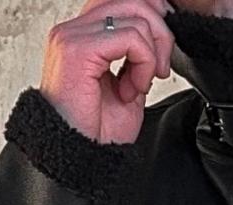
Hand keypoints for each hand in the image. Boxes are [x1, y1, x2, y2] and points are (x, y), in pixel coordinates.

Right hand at [39, 0, 173, 145]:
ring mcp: (72, 36)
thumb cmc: (97, 134)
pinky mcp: (78, 49)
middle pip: (132, 0)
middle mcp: (73, 30)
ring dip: (150, 54)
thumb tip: (160, 30)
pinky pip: (130, 37)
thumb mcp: (127, 84)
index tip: (159, 57)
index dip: (151, 19)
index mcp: (82, 35)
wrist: (78, 161)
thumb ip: (138, 54)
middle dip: (159, 33)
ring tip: (138, 86)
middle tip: (159, 71)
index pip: (122, 2)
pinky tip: (132, 89)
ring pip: (135, 14)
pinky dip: (143, 63)